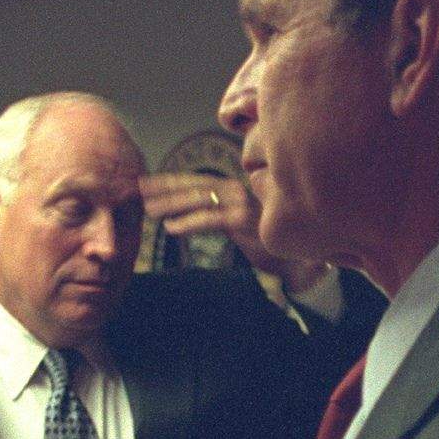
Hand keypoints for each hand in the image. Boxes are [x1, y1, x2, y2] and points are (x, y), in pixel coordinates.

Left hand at [139, 173, 326, 294]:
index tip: (148, 183)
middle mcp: (238, 190)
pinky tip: (171, 228)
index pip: (198, 181)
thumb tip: (196, 214)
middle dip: (164, 186)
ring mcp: (242, 203)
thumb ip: (221, 214)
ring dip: (171, 203)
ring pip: (199, 198)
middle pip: (194, 184)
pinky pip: (210, 219)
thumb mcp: (240, 223)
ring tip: (149, 210)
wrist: (300, 258)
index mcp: (236, 189)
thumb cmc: (268, 241)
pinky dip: (188, 223)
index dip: (171, 181)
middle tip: (139, 188)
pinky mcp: (244, 220)